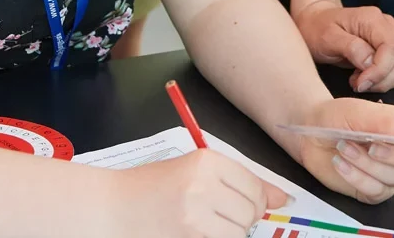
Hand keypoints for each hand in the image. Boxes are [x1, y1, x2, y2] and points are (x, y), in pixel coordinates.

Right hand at [109, 149, 288, 237]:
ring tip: (205, 225)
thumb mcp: (193, 170)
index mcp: (206, 161)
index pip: (254, 186)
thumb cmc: (152, 186)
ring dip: (229, 233)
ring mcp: (194, 217)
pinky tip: (197, 232)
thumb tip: (282, 199)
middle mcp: (202, 186)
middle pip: (250, 212)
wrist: (111, 208)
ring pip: (238, 233)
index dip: (254, 200)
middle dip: (242, 218)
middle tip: (218, 215)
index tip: (244, 204)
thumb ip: (239, 181)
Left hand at [291, 0, 393, 93]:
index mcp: (372, 19)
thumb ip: (351, 48)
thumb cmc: (318, 28)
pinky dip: (387, 80)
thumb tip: (370, 63)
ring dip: (386, 81)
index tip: (360, 84)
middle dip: (383, 79)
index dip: (380, 72)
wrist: (316, 23)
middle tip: (358, 84)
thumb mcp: (327, 37)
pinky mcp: (390, 49)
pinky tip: (367, 77)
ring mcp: (391, 36)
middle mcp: (387, 26)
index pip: (391, 49)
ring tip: (360, 80)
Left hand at [291, 97, 393, 204]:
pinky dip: (355, 175)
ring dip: (365, 162)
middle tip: (370, 141)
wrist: (312, 132)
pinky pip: (375, 191)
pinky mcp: (374, 190)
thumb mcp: (361, 112)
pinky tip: (342, 161)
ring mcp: (391, 173)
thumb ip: (386, 121)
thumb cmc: (340, 116)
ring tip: (346, 146)